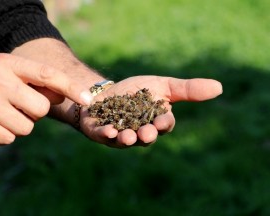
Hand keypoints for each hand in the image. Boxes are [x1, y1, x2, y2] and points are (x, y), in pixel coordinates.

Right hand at [0, 54, 91, 143]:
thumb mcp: (1, 70)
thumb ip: (31, 81)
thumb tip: (62, 95)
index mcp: (6, 63)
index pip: (46, 74)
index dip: (69, 86)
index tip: (86, 98)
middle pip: (41, 108)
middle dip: (34, 112)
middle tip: (16, 106)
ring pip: (27, 127)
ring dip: (18, 125)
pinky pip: (10, 138)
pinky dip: (4, 134)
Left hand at [79, 76, 222, 147]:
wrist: (105, 92)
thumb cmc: (135, 90)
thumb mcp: (162, 85)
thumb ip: (187, 89)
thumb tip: (219, 87)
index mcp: (156, 122)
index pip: (164, 124)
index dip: (164, 123)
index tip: (162, 121)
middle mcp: (140, 132)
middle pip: (147, 136)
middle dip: (147, 135)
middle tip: (146, 133)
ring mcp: (120, 135)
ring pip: (126, 140)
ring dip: (128, 139)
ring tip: (127, 137)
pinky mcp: (101, 133)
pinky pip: (104, 136)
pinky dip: (106, 134)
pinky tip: (108, 130)